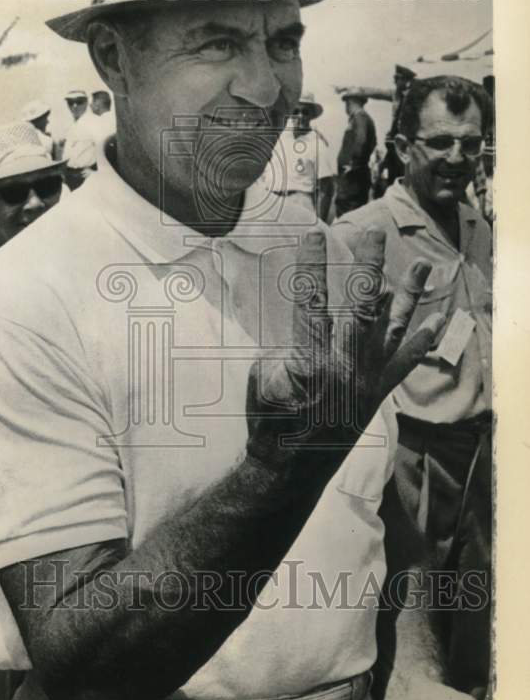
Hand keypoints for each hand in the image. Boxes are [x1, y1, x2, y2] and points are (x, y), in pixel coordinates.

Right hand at [246, 228, 445, 467]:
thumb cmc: (268, 419)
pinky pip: (404, 364)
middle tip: (373, 234)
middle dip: (368, 266)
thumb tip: (301, 326)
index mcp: (310, 362)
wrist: (291, 466)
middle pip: (361, 306)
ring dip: (409, 295)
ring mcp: (367, 380)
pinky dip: (421, 341)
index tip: (310, 234)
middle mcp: (346, 367)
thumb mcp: (261, 378)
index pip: (310, 302)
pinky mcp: (378, 393)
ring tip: (423, 265)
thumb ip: (282, 346)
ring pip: (392, 329)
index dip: (310, 266)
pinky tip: (438, 320)